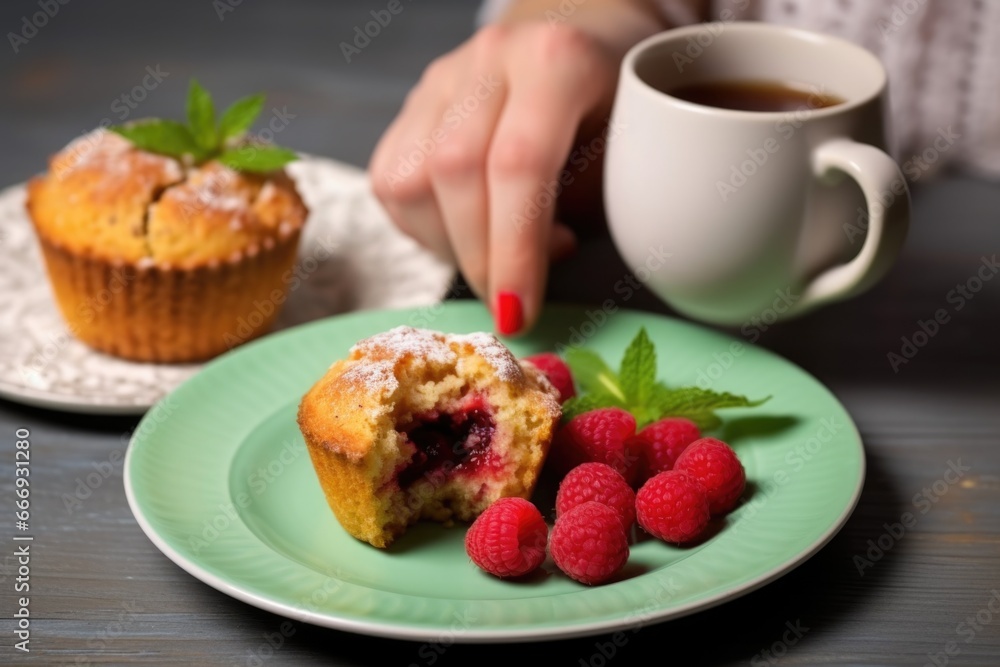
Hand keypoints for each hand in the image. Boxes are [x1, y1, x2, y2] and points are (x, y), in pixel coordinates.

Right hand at [369, 21, 621, 334]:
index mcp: (554, 60)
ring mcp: (441, 78)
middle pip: (453, 172)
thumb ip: (585, 210)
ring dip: (448, 245)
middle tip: (509, 305)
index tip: (520, 314)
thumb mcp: (630, 155)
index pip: (519, 164)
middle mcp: (488, 59)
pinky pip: (390, 182)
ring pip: (408, 181)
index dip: (515, 250)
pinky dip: (423, 228)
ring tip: (497, 253)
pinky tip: (467, 229)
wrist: (581, 38)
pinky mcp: (411, 103)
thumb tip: (523, 279)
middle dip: (479, 258)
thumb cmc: (615, 108)